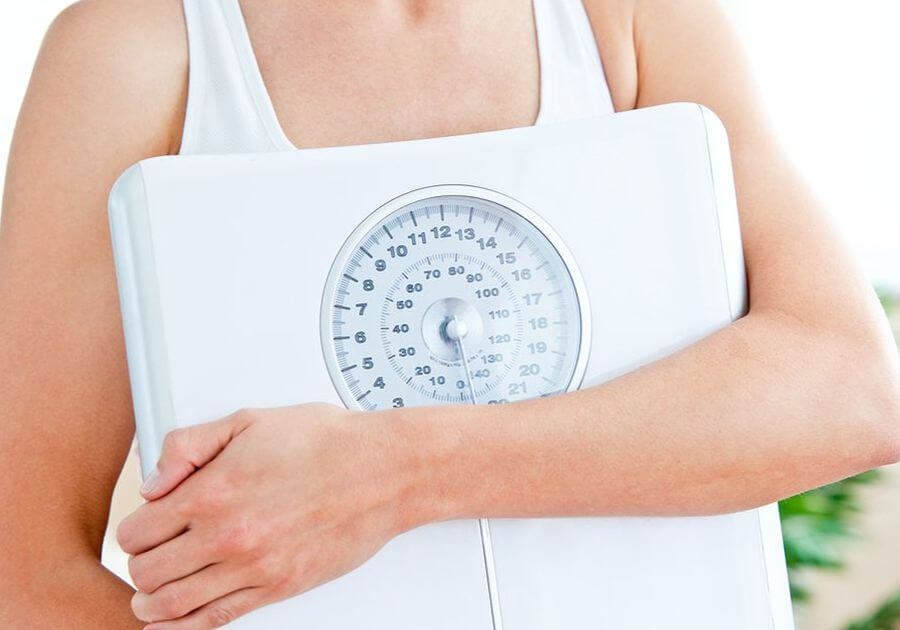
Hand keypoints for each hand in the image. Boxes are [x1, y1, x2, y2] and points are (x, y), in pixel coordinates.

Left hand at [116, 403, 418, 628]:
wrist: (381, 470)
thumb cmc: (325, 442)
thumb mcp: (248, 421)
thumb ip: (189, 446)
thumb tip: (153, 481)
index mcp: (212, 492)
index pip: (137, 531)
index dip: (133, 529)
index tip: (142, 526)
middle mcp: (227, 535)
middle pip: (146, 572)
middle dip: (140, 564)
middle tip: (148, 555)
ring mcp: (253, 567)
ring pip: (171, 605)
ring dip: (151, 601)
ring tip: (151, 592)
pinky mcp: (278, 587)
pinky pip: (215, 619)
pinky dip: (184, 626)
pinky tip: (176, 619)